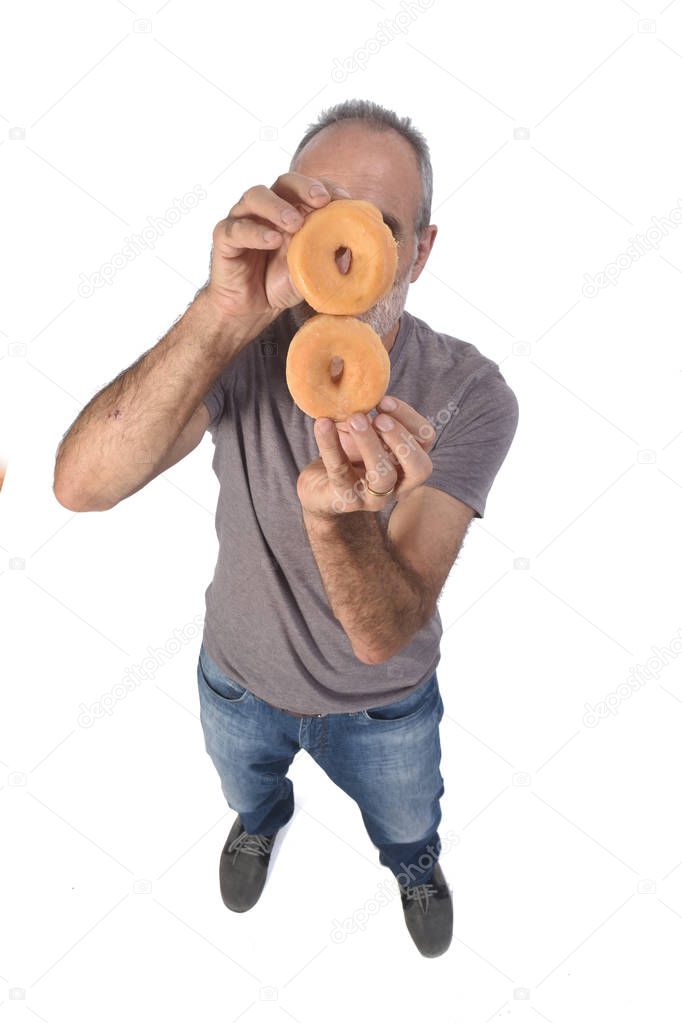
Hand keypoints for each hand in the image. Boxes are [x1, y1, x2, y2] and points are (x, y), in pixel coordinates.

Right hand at [204, 172, 350, 321]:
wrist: (251, 310)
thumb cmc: (281, 284)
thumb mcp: (314, 270)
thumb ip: (333, 255)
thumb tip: (365, 247)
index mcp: (292, 210)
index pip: (309, 188)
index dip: (326, 188)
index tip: (344, 199)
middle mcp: (267, 208)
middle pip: (284, 182)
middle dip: (304, 187)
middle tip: (321, 201)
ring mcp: (244, 219)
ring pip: (255, 196)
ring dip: (277, 206)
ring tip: (295, 223)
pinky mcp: (225, 238)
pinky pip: (236, 228)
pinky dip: (255, 232)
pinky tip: (272, 240)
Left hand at [297, 397, 436, 517]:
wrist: (319, 486)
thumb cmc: (347, 452)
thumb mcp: (363, 428)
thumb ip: (370, 406)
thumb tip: (359, 362)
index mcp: (408, 462)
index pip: (426, 441)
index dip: (410, 419)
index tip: (385, 400)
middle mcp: (399, 483)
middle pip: (419, 467)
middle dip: (402, 439)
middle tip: (379, 417)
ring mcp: (373, 497)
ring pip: (384, 476)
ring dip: (371, 444)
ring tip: (355, 419)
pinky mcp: (345, 500)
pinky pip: (340, 472)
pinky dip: (330, 444)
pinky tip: (322, 423)